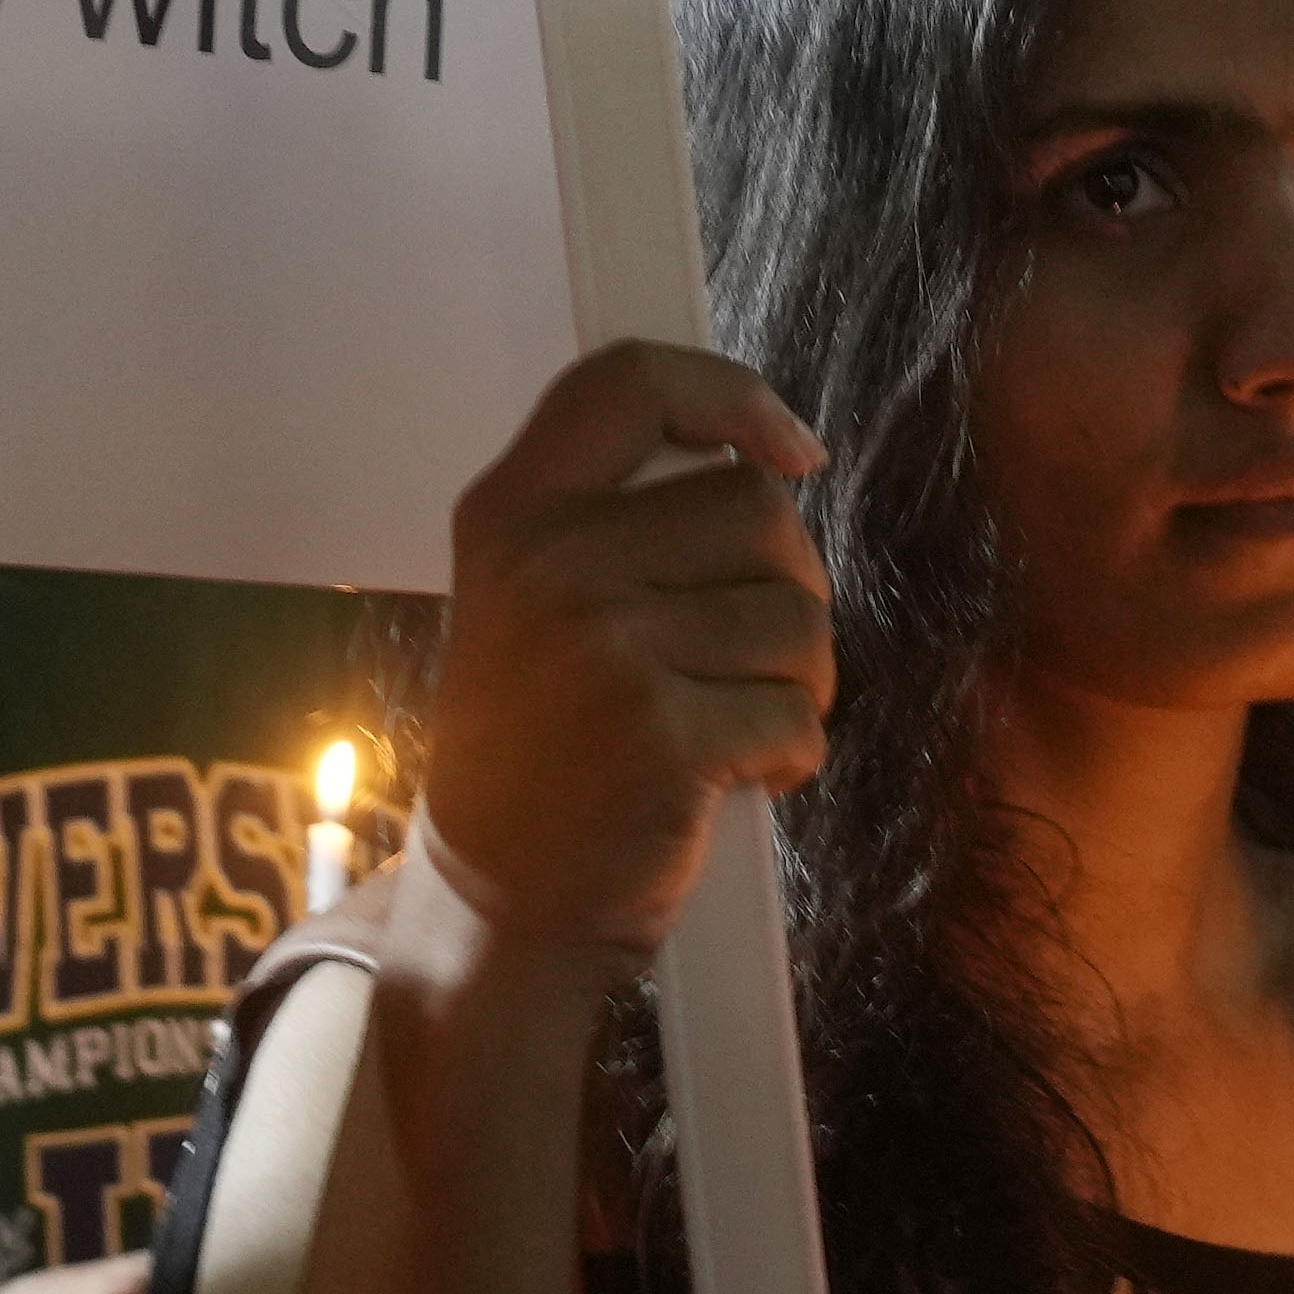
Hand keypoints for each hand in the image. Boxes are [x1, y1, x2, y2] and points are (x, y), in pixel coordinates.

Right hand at [418, 342, 832, 965]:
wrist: (494, 911)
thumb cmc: (538, 754)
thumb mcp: (528, 606)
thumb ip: (615, 522)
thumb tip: (769, 461)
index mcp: (511, 515)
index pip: (629, 383)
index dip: (733, 396)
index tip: (792, 450)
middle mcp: (549, 564)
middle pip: (757, 507)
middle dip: (790, 585)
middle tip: (752, 656)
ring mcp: (603, 647)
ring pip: (796, 613)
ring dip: (799, 679)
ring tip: (737, 725)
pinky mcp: (661, 733)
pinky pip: (797, 712)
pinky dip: (792, 754)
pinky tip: (734, 780)